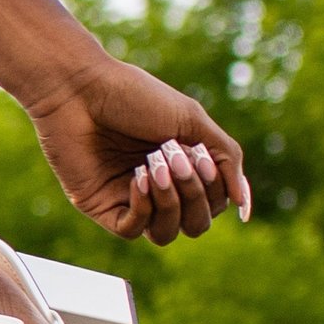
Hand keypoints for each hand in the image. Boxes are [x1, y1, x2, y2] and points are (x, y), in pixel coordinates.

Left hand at [25, 52, 251, 244]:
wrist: (80, 88)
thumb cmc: (134, 97)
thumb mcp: (192, 122)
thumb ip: (226, 160)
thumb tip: (243, 203)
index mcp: (182, 168)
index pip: (214, 204)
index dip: (213, 185)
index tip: (195, 150)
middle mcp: (159, 189)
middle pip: (196, 224)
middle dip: (194, 194)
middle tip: (174, 156)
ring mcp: (130, 200)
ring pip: (166, 235)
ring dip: (170, 202)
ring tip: (153, 166)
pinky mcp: (101, 207)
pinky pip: (133, 231)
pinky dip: (143, 207)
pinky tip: (137, 179)